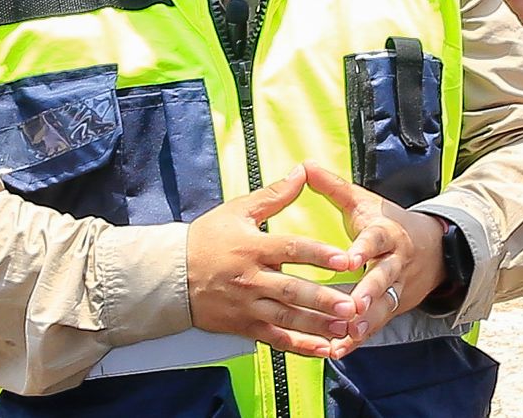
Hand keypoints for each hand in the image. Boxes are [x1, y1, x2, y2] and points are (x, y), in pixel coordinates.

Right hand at [186, 165, 356, 359]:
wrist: (171, 275)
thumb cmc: (205, 239)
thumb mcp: (237, 211)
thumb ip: (274, 194)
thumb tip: (301, 172)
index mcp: (252, 248)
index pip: (291, 250)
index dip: (319, 255)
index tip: (346, 259)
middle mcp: (251, 279)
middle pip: (292, 290)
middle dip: (323, 299)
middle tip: (351, 303)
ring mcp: (248, 306)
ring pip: (287, 318)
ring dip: (318, 325)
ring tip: (345, 327)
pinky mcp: (244, 326)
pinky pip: (276, 339)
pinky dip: (300, 347)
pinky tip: (323, 349)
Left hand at [302, 164, 446, 354]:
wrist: (433, 250)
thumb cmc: (387, 223)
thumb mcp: (364, 202)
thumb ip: (333, 187)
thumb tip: (304, 165)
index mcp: (385, 233)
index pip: (374, 241)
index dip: (362, 250)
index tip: (347, 259)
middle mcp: (394, 262)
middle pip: (383, 278)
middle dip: (368, 293)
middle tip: (352, 306)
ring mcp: (396, 289)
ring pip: (381, 307)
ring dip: (363, 323)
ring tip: (344, 335)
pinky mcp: (392, 309)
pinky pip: (376, 327)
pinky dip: (357, 340)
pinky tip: (337, 351)